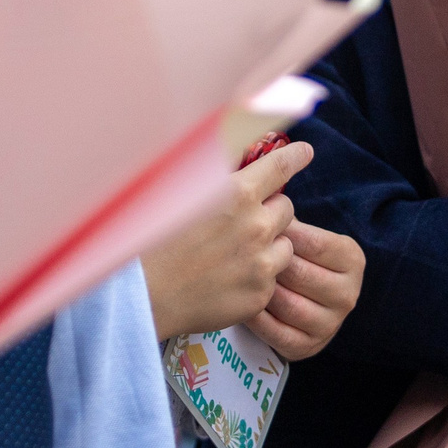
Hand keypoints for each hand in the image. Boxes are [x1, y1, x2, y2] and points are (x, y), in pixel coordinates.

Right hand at [141, 141, 310, 340]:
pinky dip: (257, 275)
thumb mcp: (179, 189)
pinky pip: (272, 277)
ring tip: (234, 253)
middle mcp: (256, 226)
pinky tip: (228, 277)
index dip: (295, 156)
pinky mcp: (260, 294)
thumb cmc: (153, 238)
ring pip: (286, 245)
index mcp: (237, 193)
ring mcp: (261, 263)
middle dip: (268, 211)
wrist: (142, 294)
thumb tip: (236, 154)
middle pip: (286, 207)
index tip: (305, 153)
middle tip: (240, 222)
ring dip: (269, 245)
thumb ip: (214, 171)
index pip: (280, 166)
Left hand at [245, 221, 364, 361]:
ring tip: (239, 274)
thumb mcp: (299, 236)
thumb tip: (261, 190)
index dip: (281, 233)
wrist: (296, 303)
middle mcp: (348, 294)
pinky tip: (241, 301)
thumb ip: (286, 216)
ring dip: (260, 288)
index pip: (314, 243)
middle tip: (239, 250)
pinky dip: (254, 316)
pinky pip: (275, 332)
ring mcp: (330, 325)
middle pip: (299, 273)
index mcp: (352, 259)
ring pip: (287, 304)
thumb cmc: (290, 258)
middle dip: (267, 261)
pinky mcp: (307, 348)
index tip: (255, 224)